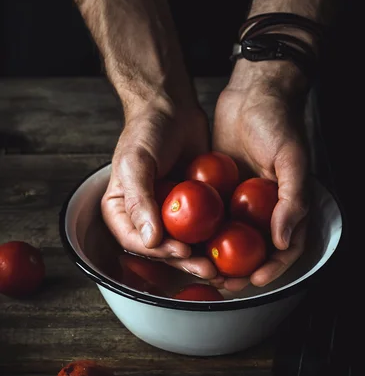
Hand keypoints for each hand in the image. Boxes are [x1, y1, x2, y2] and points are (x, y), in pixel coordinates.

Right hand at [101, 96, 219, 280]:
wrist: (173, 108)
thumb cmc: (146, 131)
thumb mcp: (136, 163)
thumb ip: (139, 201)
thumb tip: (150, 240)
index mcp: (121, 211)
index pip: (136, 241)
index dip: (158, 252)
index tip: (181, 251)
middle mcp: (145, 217)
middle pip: (162, 249)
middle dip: (186, 262)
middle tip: (208, 268)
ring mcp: (170, 214)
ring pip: (184, 243)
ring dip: (202, 257)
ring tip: (223, 268)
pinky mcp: (193, 207)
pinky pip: (203, 227)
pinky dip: (215, 238)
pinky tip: (231, 245)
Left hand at [212, 59, 309, 290]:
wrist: (252, 93)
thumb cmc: (279, 123)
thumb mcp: (292, 159)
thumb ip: (293, 199)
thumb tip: (283, 241)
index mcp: (287, 204)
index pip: (284, 247)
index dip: (273, 267)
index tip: (254, 279)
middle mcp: (265, 206)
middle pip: (254, 249)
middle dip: (240, 270)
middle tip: (223, 281)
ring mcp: (242, 199)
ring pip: (230, 236)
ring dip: (218, 255)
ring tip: (202, 267)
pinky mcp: (220, 188)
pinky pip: (211, 215)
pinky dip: (202, 230)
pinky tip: (186, 240)